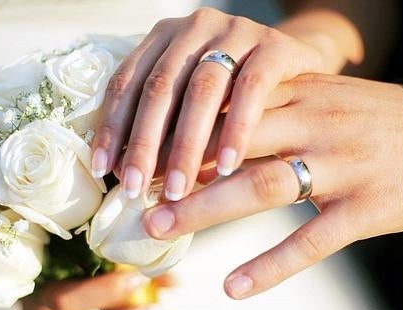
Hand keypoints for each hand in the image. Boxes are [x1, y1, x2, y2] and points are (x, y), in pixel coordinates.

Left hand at [91, 7, 325, 201]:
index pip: (128, 81)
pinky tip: (226, 168)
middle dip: (144, 143)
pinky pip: (251, 89)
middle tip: (135, 188)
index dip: (113, 126)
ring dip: (187, 145)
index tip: (103, 170)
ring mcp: (236, 31)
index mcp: (165, 38)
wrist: (299, 70)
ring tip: (177, 190)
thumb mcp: (194, 104)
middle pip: (160, 87)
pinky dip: (235, 130)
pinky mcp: (275, 46)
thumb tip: (131, 177)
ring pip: (202, 90)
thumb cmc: (235, 96)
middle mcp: (196, 27)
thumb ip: (166, 127)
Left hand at [140, 73, 402, 299]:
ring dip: (207, 210)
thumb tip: (200, 129)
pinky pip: (311, 241)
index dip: (180, 133)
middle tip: (135, 195)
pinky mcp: (366, 209)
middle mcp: (317, 124)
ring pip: (264, 187)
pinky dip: (270, 265)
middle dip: (180, 171)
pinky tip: (233, 285)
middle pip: (235, 146)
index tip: (140, 155)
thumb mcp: (317, 99)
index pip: (229, 108)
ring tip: (162, 229)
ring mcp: (342, 167)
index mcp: (301, 93)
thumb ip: (267, 108)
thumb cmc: (363, 121)